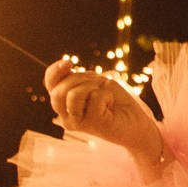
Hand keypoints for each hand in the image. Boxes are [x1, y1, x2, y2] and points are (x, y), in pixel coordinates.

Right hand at [45, 58, 164, 172]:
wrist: (137, 122)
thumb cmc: (116, 102)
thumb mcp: (95, 84)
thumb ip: (78, 78)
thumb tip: (65, 65)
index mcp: (65, 105)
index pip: (50, 85)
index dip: (54, 71)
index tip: (69, 62)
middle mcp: (66, 117)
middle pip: (58, 91)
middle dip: (80, 79)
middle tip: (98, 84)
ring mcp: (77, 123)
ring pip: (74, 94)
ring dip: (94, 87)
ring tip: (105, 96)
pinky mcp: (92, 124)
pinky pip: (95, 98)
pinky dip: (107, 95)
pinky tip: (111, 104)